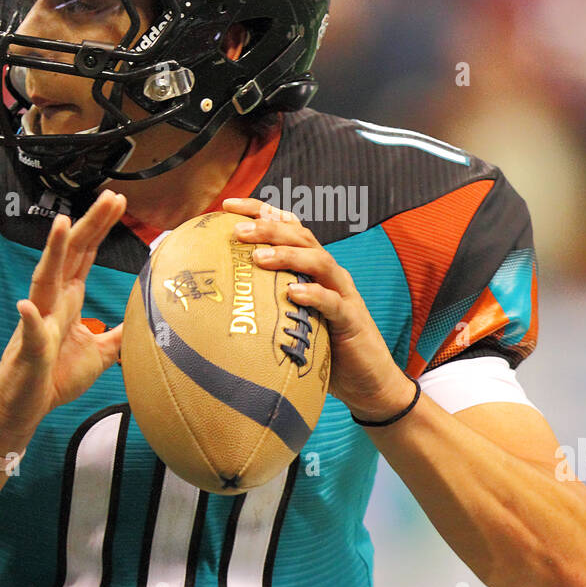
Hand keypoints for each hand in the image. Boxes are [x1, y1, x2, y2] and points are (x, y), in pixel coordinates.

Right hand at [0, 190, 126, 446]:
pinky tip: (27, 306)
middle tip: (110, 196)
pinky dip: (28, 320)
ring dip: (53, 252)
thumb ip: (119, 333)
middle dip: (89, 224)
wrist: (22, 408)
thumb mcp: (99, 353)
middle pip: (71, 255)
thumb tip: (146, 319)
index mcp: (68, 300)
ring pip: (45, 280)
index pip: (85, 255)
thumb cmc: (54, 377)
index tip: (119, 201)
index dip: (100, 227)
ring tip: (62, 223)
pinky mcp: (28, 352)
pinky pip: (28, 334)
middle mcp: (51, 303)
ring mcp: (37, 324)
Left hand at [222, 198, 415, 420]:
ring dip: (288, 255)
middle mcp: (330, 273)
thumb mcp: (291, 318)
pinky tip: (292, 293)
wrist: (368, 381)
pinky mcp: (351, 319)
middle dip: (269, 228)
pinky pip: (333, 302)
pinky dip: (313, 294)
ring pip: (319, 261)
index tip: (227, 205)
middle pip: (302, 236)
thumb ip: (267, 302)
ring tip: (259, 257)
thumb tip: (217, 300)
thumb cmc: (324, 348)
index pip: (289, 227)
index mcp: (313, 268)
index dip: (261, 211)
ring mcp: (343, 294)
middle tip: (238, 230)